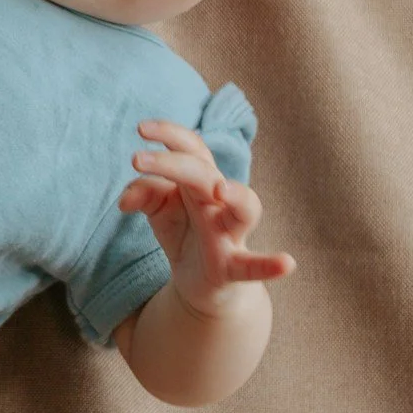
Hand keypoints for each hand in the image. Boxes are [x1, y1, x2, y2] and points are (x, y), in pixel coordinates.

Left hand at [118, 119, 293, 315]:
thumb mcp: (158, 211)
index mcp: (201, 182)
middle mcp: (220, 202)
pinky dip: (270, 265)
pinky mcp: (232, 266)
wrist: (198, 283)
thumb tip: (125, 199)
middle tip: (136, 159)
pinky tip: (287, 263)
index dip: (170, 134)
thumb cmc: (183, 234)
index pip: (192, 148)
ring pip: (246, 209)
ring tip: (220, 190)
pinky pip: (253, 265)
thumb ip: (143, 195)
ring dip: (238, 196)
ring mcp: (229, 233)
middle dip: (174, 163)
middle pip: (206, 173)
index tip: (141, 128)